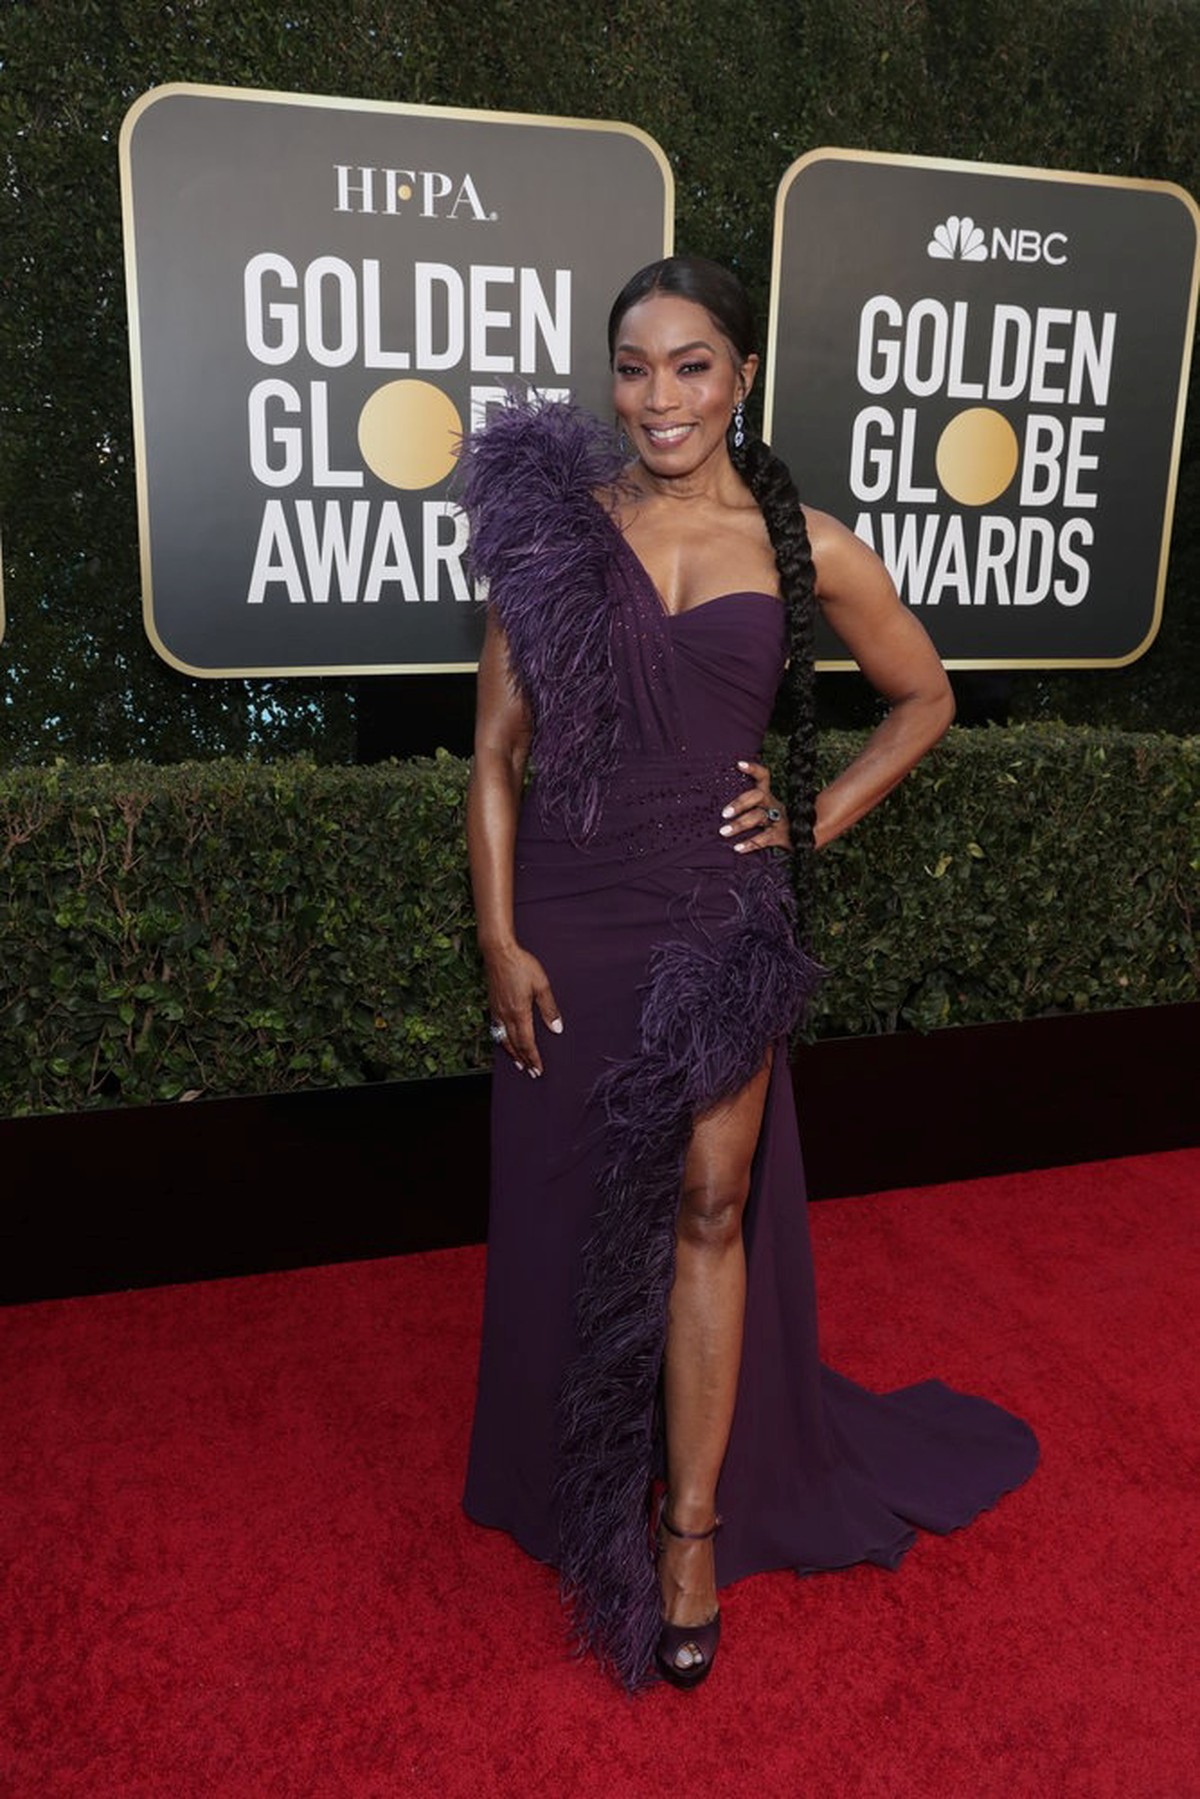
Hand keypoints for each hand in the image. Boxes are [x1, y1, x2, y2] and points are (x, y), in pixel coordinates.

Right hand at [484, 942, 562, 1076]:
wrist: (498, 952)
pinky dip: (502, 1041)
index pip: (527, 1042)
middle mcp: (506, 1015)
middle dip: (524, 1060)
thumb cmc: (521, 965)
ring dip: (512, 1053)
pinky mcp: (492, 1005)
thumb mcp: (541, 985)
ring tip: (519, 1063)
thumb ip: (549, 1008)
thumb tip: (556, 1028)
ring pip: (504, 1039)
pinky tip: (505, 1042)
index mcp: (519, 1013)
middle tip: (531, 1073)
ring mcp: (497, 1011)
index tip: (538, 1070)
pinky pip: (496, 1030)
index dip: (533, 1058)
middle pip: (515, 1045)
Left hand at [718, 759, 790, 852]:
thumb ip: (750, 809)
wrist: (805, 840)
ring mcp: (779, 820)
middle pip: (758, 796)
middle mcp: (774, 805)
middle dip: (740, 803)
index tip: (739, 764)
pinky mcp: (782, 836)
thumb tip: (722, 812)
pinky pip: (764, 838)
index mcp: (769, 797)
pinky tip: (737, 848)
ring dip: (739, 824)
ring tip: (724, 831)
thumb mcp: (768, 812)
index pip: (764, 777)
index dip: (753, 769)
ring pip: (758, 817)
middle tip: (724, 813)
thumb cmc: (778, 825)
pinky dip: (750, 844)